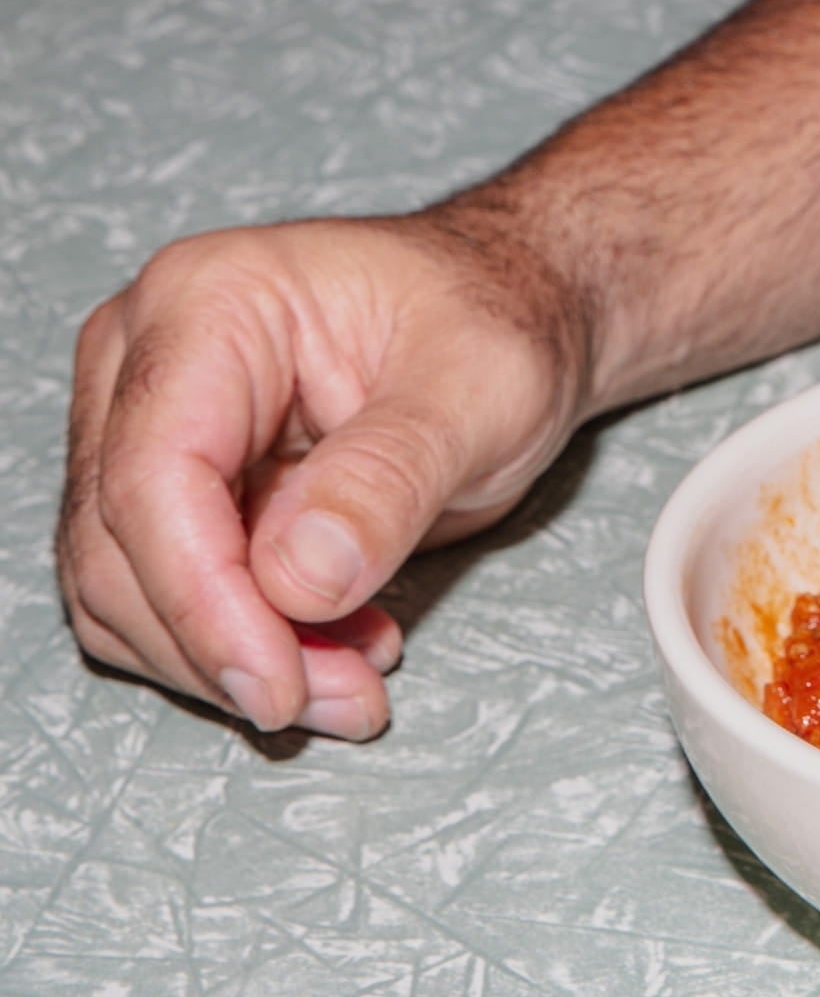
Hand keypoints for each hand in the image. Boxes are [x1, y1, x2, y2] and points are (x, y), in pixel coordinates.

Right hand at [58, 211, 589, 737]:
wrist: (520, 311)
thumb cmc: (500, 319)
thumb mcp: (481, 389)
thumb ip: (391, 477)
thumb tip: (296, 577)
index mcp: (212, 299)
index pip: (154, 474)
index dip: (203, 598)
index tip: (278, 682)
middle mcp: (151, 356)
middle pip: (122, 545)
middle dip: (226, 646)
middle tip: (343, 697)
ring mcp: (153, 424)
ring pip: (130, 592)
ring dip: (236, 661)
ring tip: (358, 679)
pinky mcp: (178, 489)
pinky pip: (172, 599)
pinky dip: (247, 647)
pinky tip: (342, 645)